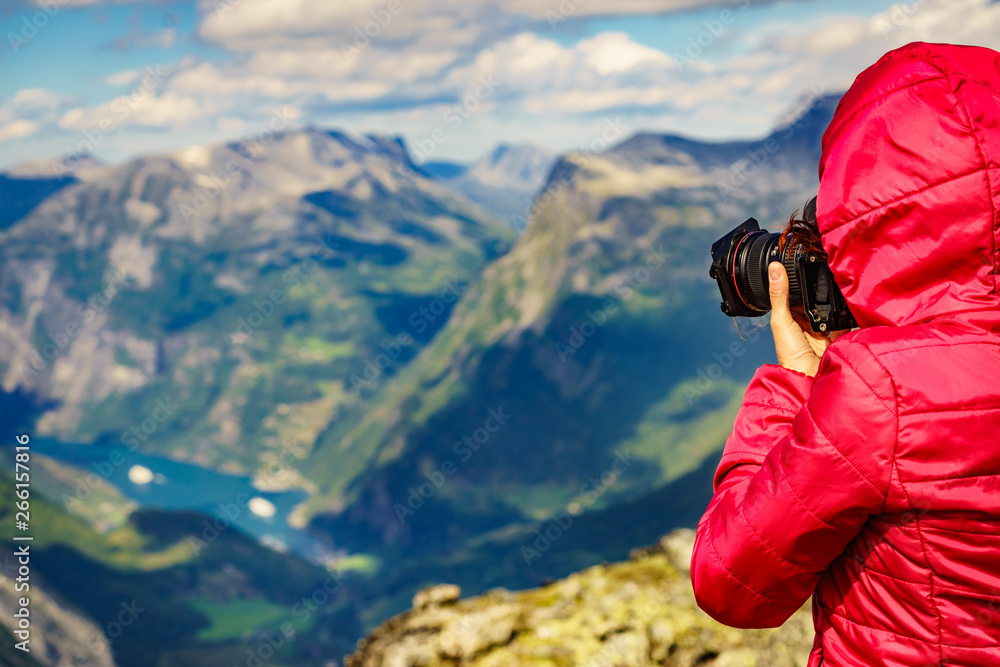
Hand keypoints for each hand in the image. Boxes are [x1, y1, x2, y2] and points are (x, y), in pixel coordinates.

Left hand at [767, 262, 847, 376]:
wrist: (810, 378)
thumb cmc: (790, 353)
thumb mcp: (782, 320)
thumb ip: (779, 295)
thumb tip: (774, 268)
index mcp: (791, 316)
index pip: (798, 294)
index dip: (803, 281)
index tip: (811, 263)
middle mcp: (807, 322)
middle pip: (818, 301)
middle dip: (825, 291)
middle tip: (834, 274)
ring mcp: (822, 330)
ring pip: (832, 310)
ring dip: (838, 303)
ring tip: (845, 289)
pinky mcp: (837, 338)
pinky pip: (846, 323)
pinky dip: (850, 317)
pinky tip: (854, 307)